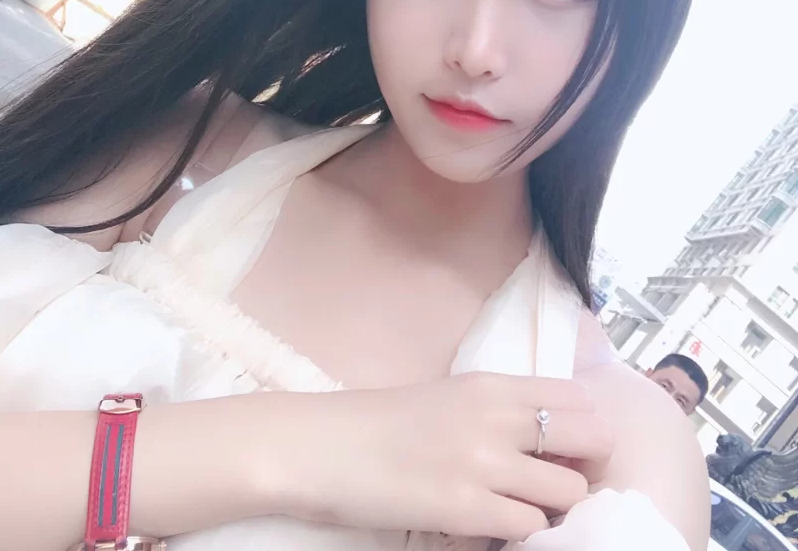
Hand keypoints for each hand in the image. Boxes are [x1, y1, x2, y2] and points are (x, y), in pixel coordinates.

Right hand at [259, 373, 613, 541]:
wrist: (326, 446)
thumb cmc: (382, 422)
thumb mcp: (450, 397)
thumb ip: (499, 409)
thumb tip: (548, 436)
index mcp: (492, 384)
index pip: (578, 396)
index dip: (587, 427)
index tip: (571, 449)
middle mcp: (498, 417)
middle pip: (592, 437)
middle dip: (586, 466)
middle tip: (557, 484)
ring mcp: (484, 463)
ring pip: (570, 491)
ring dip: (555, 507)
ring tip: (524, 510)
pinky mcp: (466, 509)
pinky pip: (531, 528)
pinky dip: (522, 533)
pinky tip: (495, 527)